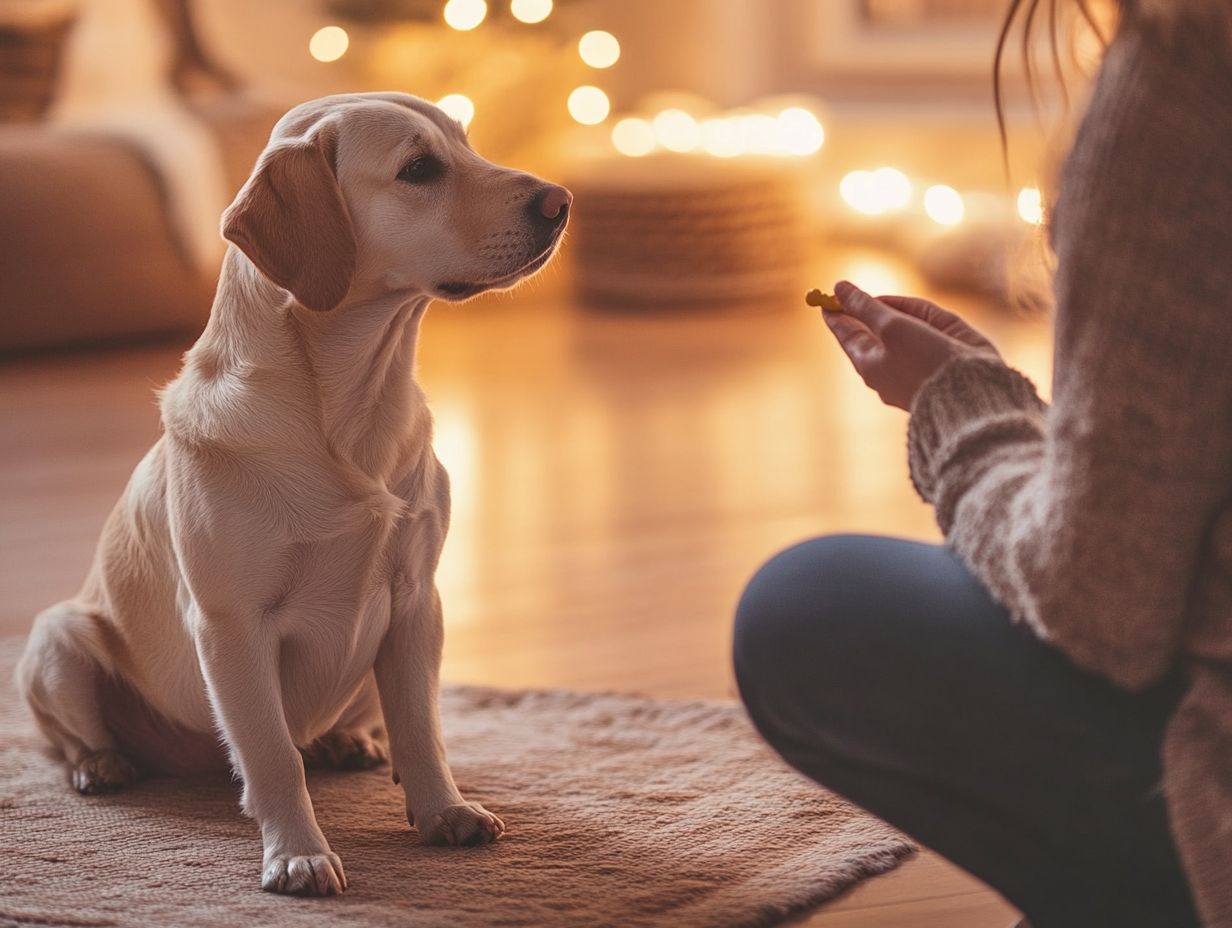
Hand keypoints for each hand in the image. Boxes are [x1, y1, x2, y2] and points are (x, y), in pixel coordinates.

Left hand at [821, 280, 1000, 410]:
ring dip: (897, 311)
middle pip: (873, 331)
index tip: (826, 299)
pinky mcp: (942, 356)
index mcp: (870, 365)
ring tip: (888, 302)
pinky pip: (927, 329)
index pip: (847, 335)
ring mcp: (917, 362)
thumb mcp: (890, 327)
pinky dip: (923, 318)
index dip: (837, 315)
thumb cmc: (923, 362)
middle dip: (865, 311)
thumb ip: (866, 306)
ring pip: (903, 327)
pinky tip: (923, 314)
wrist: (971, 390)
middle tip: (851, 291)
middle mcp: (891, 366)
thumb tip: (840, 286)